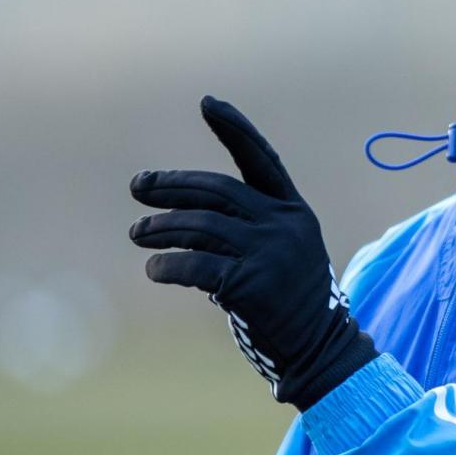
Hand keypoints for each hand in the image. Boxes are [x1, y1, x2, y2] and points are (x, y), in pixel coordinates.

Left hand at [129, 96, 376, 408]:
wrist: (317, 351)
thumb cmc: (289, 304)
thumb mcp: (282, 253)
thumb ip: (247, 226)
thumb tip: (179, 210)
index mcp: (295, 212)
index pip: (262, 160)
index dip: (235, 129)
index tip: (208, 103)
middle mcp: (285, 225)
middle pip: (217, 190)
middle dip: (172, 186)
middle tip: (138, 188)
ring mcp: (269, 253)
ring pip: (200, 226)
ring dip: (161, 228)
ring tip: (137, 234)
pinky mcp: (250, 284)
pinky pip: (195, 265)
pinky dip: (167, 265)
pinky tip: (155, 269)